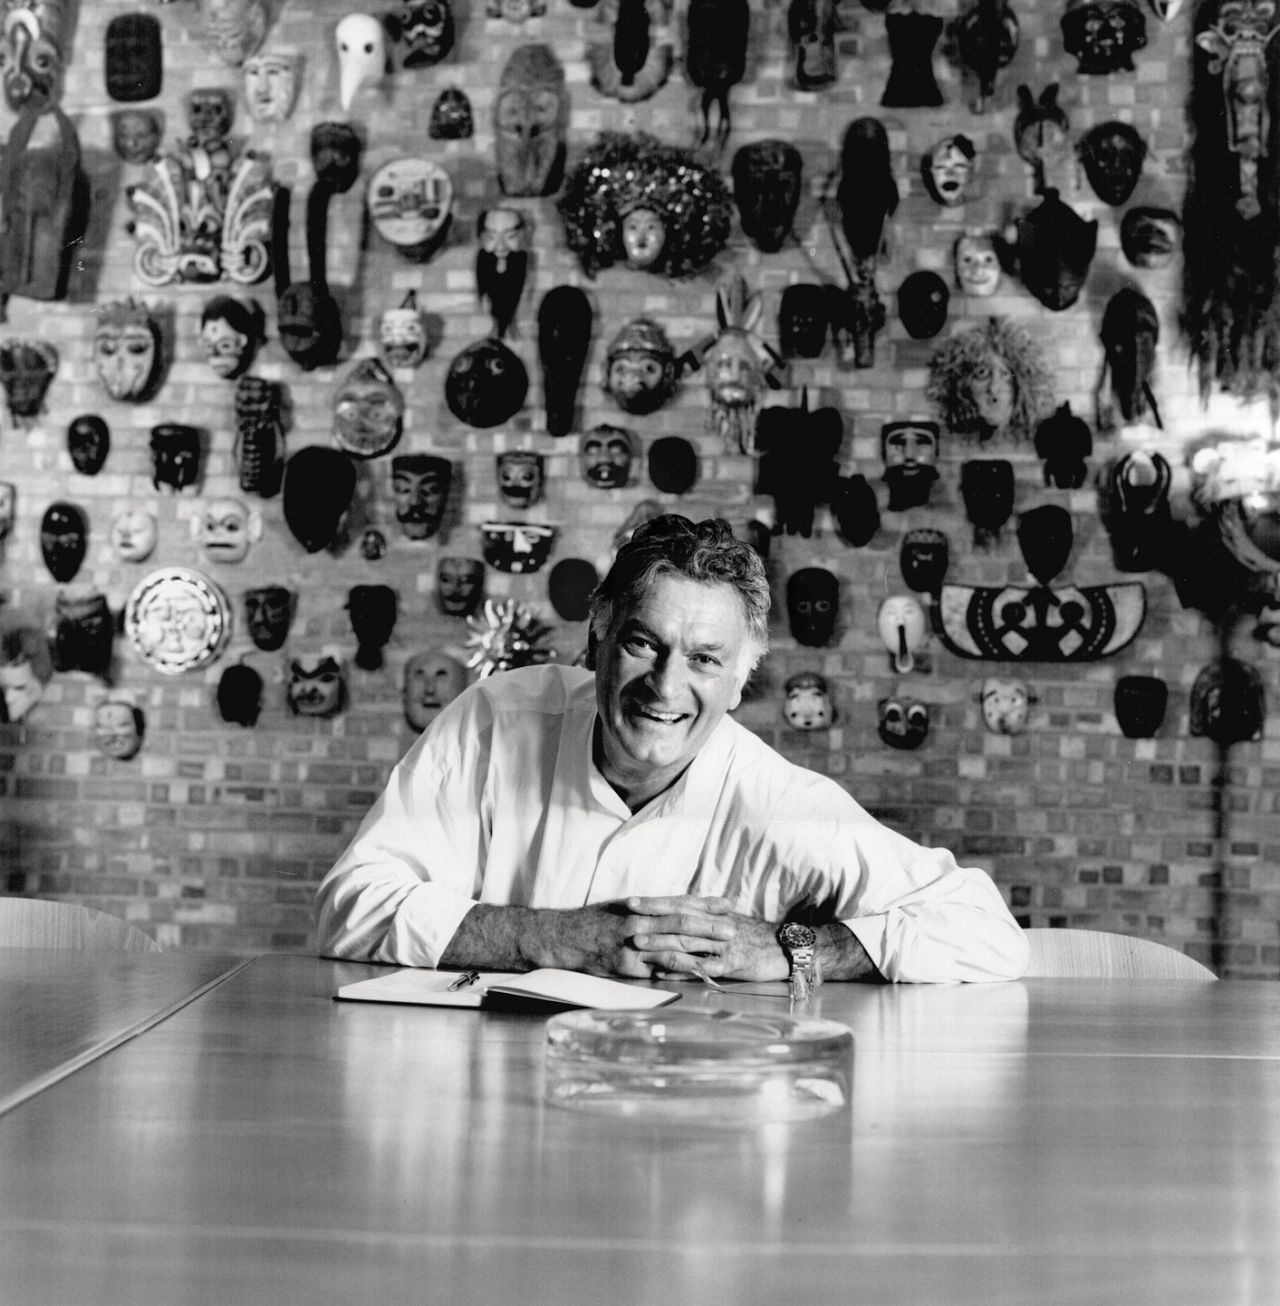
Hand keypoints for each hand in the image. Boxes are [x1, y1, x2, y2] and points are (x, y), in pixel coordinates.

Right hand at [538, 899, 727, 978]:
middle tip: (733, 929)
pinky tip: (696, 977)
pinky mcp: (627, 968)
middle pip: (681, 924)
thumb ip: (651, 909)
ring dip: (700, 952)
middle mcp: (639, 923)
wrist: (565, 937)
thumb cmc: (596, 920)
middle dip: (709, 927)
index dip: (706, 904)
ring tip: (722, 955)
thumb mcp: (623, 906)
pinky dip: (678, 974)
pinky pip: (656, 972)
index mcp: (641, 906)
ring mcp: (633, 946)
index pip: (680, 902)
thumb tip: (679, 908)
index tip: (728, 904)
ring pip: (672, 948)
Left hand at [625, 895, 788, 982]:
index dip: (654, 902)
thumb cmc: (753, 935)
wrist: (786, 946)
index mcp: (713, 914)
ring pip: (689, 942)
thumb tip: (678, 914)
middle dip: (651, 921)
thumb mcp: (728, 921)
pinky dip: (684, 970)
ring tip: (639, 947)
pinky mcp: (734, 963)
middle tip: (626, 922)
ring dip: (662, 944)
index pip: (679, 903)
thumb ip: (704, 918)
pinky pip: (705, 967)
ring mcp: (724, 944)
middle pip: (679, 920)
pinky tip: (665, 975)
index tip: (629, 901)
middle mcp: (716, 925)